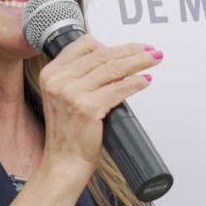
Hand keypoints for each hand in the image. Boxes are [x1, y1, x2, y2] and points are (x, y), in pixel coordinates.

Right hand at [37, 36, 160, 181]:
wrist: (64, 161)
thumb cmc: (69, 132)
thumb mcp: (66, 97)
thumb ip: (82, 76)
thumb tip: (115, 61)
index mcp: (52, 73)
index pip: (84, 45)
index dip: (111, 44)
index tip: (130, 47)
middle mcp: (59, 80)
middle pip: (102, 54)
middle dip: (131, 50)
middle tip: (150, 50)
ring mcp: (72, 93)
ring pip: (113, 68)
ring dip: (138, 61)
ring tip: (153, 59)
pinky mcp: (87, 108)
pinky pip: (118, 89)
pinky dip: (135, 83)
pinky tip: (145, 80)